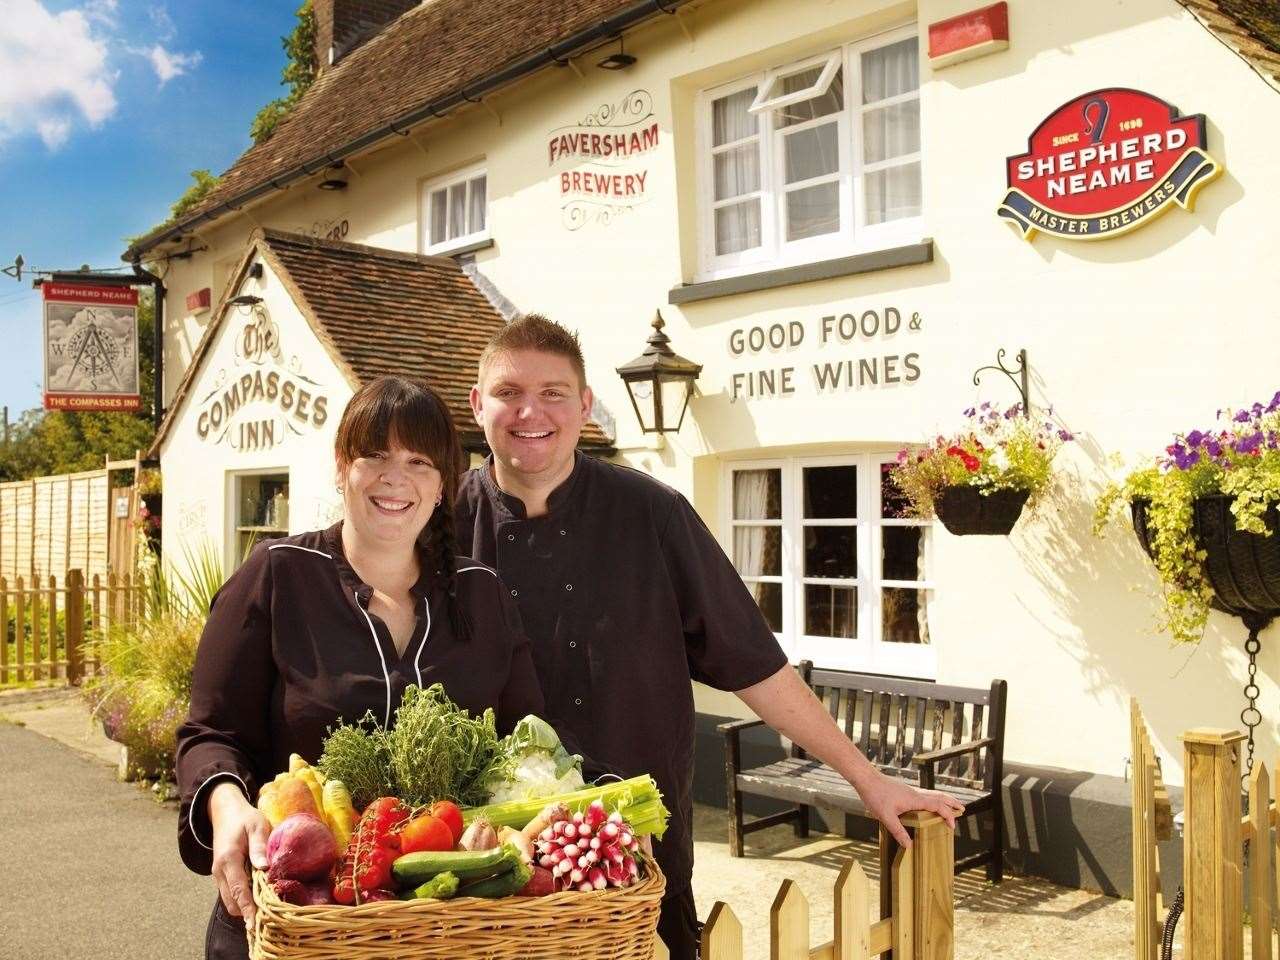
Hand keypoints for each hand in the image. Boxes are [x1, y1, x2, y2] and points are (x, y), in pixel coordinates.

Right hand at [208, 780, 270, 925]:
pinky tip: (258, 896)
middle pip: (231, 902)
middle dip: (247, 911)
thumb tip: (265, 868)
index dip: (248, 909)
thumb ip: (259, 847)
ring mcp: (219, 874)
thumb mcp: (257, 826)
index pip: (238, 890)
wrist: (225, 812)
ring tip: (265, 909)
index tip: (255, 924)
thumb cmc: (244, 818)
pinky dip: (241, 898)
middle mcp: (220, 871)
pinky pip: (230, 893)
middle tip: (269, 916)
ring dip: (244, 906)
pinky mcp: (222, 874)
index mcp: (228, 859)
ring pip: (229, 900)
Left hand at [857, 771, 964, 847]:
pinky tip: (927, 805)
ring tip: (950, 805)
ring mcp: (910, 791)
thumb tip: (910, 846)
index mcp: (915, 800)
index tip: (952, 826)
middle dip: (952, 803)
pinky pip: (924, 794)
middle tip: (962, 809)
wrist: (866, 779)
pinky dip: (932, 799)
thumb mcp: (886, 817)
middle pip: (939, 796)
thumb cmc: (875, 795)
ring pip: (932, 794)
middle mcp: (915, 794)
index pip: (938, 806)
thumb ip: (898, 831)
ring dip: (943, 799)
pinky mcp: (905, 791)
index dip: (948, 815)